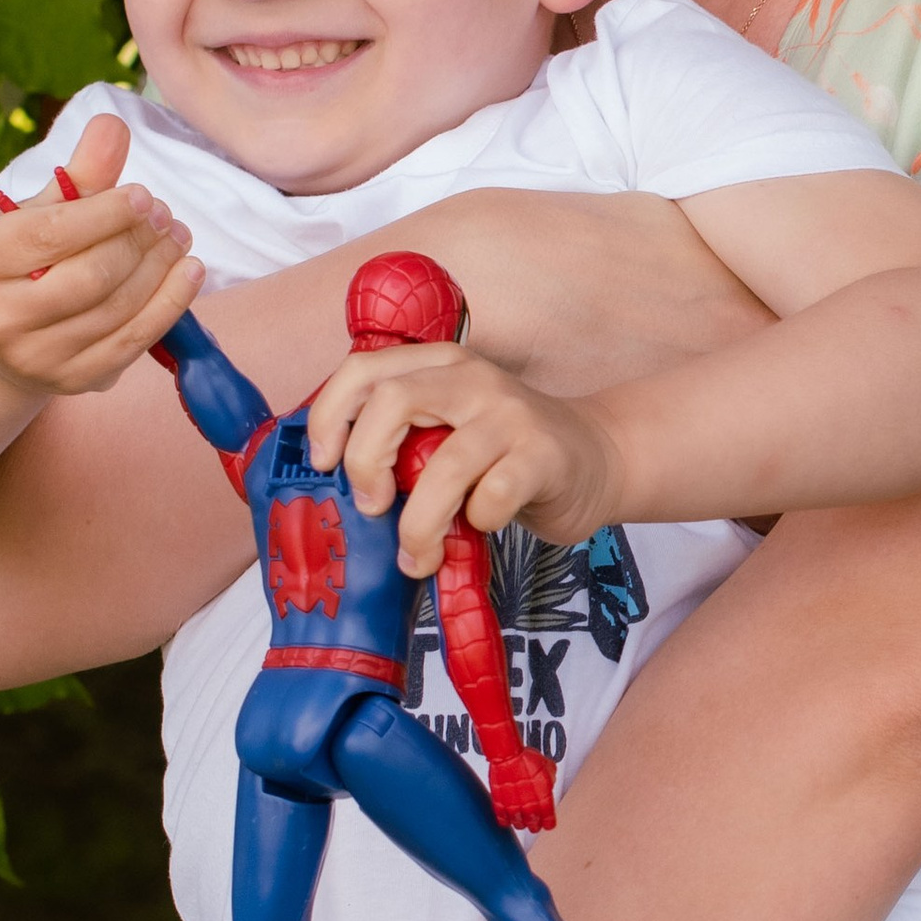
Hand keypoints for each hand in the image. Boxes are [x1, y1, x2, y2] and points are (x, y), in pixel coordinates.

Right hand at [0, 114, 201, 397]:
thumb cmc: (22, 259)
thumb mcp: (36, 212)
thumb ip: (77, 174)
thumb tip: (113, 125)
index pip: (52, 234)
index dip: (108, 212)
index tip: (144, 195)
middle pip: (91, 277)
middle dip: (139, 241)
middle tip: (166, 216)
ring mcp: (35, 358)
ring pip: (117, 310)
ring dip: (160, 268)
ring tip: (179, 236)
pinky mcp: (72, 382)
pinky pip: (133, 342)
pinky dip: (170, 304)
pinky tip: (189, 272)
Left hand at [302, 344, 621, 569]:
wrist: (596, 457)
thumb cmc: (503, 454)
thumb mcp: (446, 429)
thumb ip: (401, 439)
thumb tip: (333, 487)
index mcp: (438, 365)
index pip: (362, 369)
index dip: (329, 416)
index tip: (323, 464)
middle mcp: (472, 377)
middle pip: (392, 401)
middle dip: (367, 463)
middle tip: (370, 508)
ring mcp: (511, 414)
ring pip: (445, 463)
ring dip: (419, 523)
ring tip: (418, 555)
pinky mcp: (544, 455)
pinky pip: (494, 495)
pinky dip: (477, 523)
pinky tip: (482, 527)